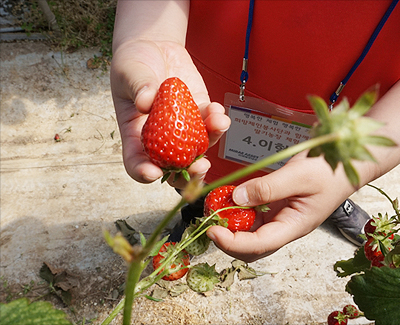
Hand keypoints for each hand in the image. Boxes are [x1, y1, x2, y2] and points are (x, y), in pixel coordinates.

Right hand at [110, 40, 229, 184]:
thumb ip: (138, 87)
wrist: (155, 47)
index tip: (153, 173)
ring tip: (217, 124)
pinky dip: (217, 121)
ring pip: (199, 149)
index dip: (143, 172)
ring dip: (211, 143)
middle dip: (189, 174)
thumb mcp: (129, 72)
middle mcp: (161, 138)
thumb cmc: (134, 63)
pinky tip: (216, 110)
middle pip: (175, 168)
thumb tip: (146, 103)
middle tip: (199, 166)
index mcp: (135, 134)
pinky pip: (211, 125)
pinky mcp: (199, 114)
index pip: (136, 162)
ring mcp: (182, 128)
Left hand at [206, 152, 355, 261]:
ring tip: (215, 207)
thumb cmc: (331, 170)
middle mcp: (285, 226)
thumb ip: (268, 188)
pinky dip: (238, 208)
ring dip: (231, 223)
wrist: (347, 160)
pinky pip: (254, 213)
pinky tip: (229, 197)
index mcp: (295, 227)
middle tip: (209, 220)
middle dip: (228, 238)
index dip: (232, 242)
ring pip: (250, 231)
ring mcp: (281, 217)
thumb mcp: (299, 175)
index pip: (259, 245)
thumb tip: (236, 199)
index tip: (212, 230)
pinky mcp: (277, 205)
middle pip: (252, 246)